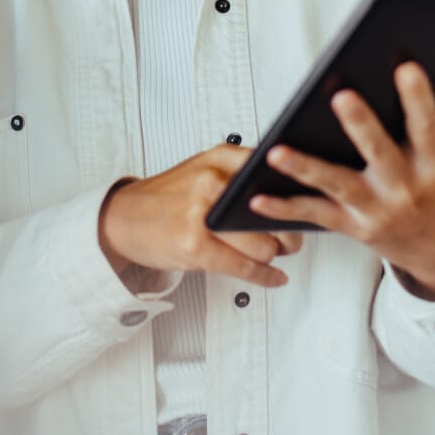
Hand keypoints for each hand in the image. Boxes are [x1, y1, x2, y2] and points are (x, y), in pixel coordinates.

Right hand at [98, 145, 301, 288]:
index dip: (296, 192)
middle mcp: (212, 180)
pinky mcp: (194, 246)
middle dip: (289, 231)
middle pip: (273, 212)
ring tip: (275, 255)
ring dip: (274, 254)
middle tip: (292, 237)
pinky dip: (266, 276)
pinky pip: (245, 267)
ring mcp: (202, 214)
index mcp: (219, 157)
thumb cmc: (169, 197)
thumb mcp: (204, 169)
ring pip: (262, 243)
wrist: (124, 218)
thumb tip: (292, 193)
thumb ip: (241, 175)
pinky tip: (275, 277)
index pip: (274, 169)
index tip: (310, 203)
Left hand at [249, 62, 434, 299]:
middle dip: (360, 126)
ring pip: (336, 185)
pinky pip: (316, 215)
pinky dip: (285, 208)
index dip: (418, 98)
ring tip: (276, 152)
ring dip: (305, 168)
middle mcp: (404, 188)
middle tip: (340, 97)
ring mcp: (375, 209)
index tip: (407, 67)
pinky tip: (258, 197)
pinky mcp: (354, 226)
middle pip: (378, 153)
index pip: (428, 127)